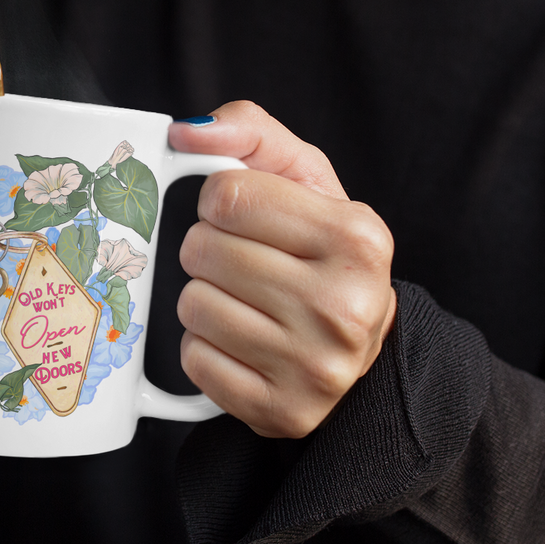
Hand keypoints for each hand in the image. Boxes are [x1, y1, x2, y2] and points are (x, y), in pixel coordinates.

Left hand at [170, 101, 396, 438]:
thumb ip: (248, 132)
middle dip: (209, 248)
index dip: (219, 201)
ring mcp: (317, 367)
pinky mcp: (283, 412)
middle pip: (203, 250)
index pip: (227, 196)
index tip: (243, 216)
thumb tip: (185, 132)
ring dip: (204, 297)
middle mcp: (347, 305)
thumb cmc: (319, 250)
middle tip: (244, 262)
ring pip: (193, 305)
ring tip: (247, 301)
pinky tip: (243, 342)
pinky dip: (206, 348)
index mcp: (359, 236)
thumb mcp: (303, 178)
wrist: (356, 345)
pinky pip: (195, 360)